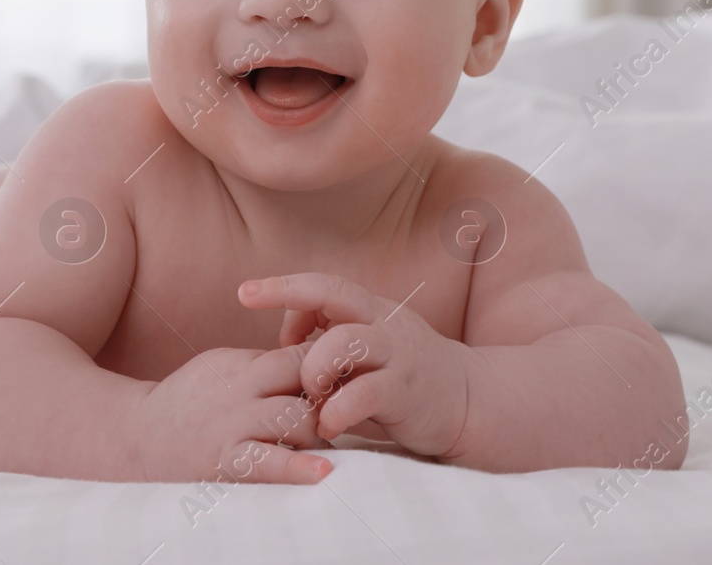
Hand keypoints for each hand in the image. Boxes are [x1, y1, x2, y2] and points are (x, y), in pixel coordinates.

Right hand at [130, 344, 332, 482]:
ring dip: (318, 432)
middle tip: (346, 414)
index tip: (346, 385)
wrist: (134, 439)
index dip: (328, 368)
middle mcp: (238, 390)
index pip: (299, 354)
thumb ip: (262, 365)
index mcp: (240, 364)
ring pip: (296, 419)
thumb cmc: (187, 404)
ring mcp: (232, 425)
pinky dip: (298, 468)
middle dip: (330, 396)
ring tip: (327, 444)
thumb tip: (313, 358)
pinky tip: (323, 473)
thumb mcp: (221, 369)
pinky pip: (268, 462)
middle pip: (304, 380)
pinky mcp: (224, 461)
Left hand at [238, 274, 470, 458]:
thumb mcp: (365, 352)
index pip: (324, 286)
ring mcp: (397, 355)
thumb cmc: (400, 377)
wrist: (467, 401)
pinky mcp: (406, 391)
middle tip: (270, 346)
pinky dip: (336, 411)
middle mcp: (382, 323)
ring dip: (314, 369)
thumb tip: (279, 347)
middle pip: (334, 295)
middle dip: (290, 303)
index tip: (244, 293)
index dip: (284, 288)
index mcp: (369, 310)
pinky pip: (363, 394)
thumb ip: (327, 345)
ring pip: (346, 342)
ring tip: (310, 395)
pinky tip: (327, 426)